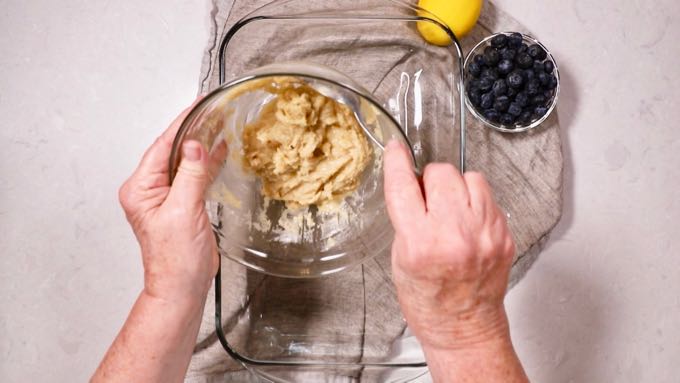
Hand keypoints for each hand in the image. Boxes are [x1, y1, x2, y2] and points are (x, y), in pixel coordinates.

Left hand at [118, 102, 226, 301]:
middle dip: (193, 130)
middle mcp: (150, 190)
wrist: (182, 287)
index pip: (162, 146)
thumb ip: (190, 175)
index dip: (181, 124)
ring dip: (201, 145)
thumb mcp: (183, 212)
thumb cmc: (175, 260)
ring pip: (184, 162)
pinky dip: (206, 163)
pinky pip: (193, 176)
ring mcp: (166, 197)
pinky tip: (217, 152)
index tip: (197, 105)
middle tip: (211, 110)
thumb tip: (194, 145)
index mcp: (141, 189)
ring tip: (218, 125)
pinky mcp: (181, 204)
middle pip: (172, 150)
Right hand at [383, 140, 514, 350]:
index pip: (404, 186)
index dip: (397, 162)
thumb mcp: (400, 259)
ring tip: (452, 210)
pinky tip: (468, 222)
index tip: (396, 149)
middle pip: (441, 173)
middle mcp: (454, 235)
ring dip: (457, 188)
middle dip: (431, 181)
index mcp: (420, 243)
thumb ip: (407, 218)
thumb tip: (414, 184)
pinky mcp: (503, 235)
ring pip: (470, 177)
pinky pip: (489, 197)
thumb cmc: (428, 301)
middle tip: (428, 200)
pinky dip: (476, 202)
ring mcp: (484, 233)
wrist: (463, 328)